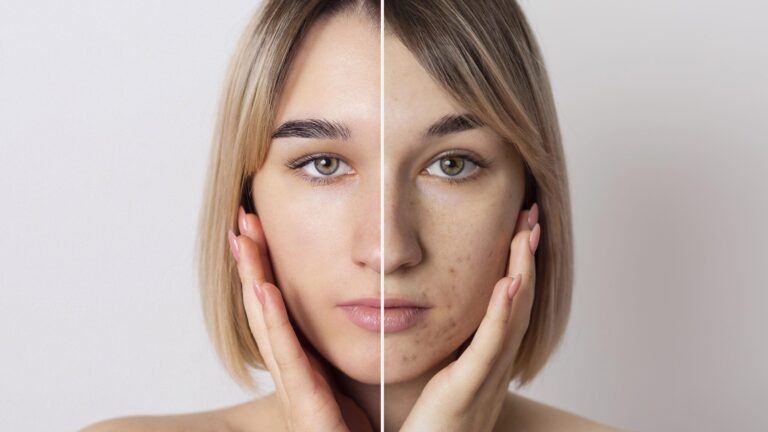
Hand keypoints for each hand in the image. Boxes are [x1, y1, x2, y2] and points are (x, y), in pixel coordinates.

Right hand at [228, 206, 373, 431]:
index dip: (269, 265)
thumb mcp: (360, 378)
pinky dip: (272, 321)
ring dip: (253, 278)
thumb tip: (381, 302)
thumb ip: (359, 345)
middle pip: (266, 305)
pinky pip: (287, 356)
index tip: (263, 226)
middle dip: (253, 261)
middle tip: (243, 218)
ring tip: (243, 239)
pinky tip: (263, 290)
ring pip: (267, 322)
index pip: (283, 304)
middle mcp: (295, 371)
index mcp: (308, 362)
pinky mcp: (304, 406)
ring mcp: (294, 388)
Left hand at [399, 203, 540, 431]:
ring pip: (512, 317)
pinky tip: (508, 283)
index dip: (519, 266)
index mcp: (489, 362)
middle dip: (527, 258)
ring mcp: (486, 378)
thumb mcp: (446, 383)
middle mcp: (496, 368)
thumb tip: (444, 321)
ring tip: (526, 235)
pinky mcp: (468, 389)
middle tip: (532, 218)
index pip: (510, 305)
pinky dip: (502, 312)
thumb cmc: (432, 429)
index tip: (520, 230)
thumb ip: (454, 355)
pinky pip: (490, 346)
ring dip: (521, 272)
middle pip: (520, 303)